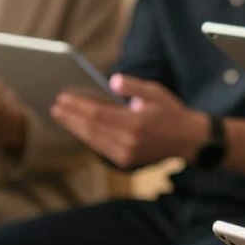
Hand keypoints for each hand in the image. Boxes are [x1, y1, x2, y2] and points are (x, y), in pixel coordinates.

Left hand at [51, 74, 206, 168]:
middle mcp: (129, 141)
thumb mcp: (156, 92)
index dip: (78, 106)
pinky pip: (100, 149)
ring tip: (62, 117)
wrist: (188, 140)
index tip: (62, 98)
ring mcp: (127, 155)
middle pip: (91, 128)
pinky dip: (88, 138)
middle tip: (56, 107)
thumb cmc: (170, 112)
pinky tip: (79, 129)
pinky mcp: (126, 162)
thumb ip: (133, 86)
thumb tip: (112, 82)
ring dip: (76, 128)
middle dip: (71, 117)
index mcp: (136, 123)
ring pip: (93, 141)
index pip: (98, 114)